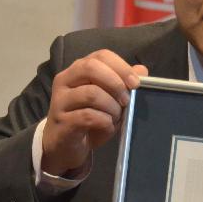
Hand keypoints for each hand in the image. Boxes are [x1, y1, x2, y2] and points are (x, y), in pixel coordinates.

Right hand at [42, 49, 145, 174]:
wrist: (67, 146)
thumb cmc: (90, 119)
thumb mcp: (111, 100)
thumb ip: (124, 83)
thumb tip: (142, 70)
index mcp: (79, 69)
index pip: (101, 55)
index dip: (121, 67)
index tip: (136, 83)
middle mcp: (65, 80)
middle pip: (91, 67)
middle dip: (115, 83)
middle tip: (125, 101)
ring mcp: (60, 100)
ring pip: (91, 93)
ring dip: (111, 107)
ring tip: (116, 117)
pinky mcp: (62, 121)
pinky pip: (88, 116)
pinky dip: (104, 122)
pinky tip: (107, 126)